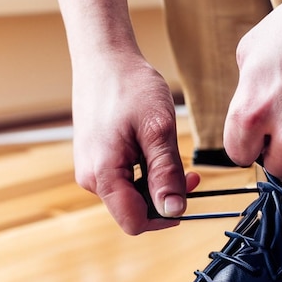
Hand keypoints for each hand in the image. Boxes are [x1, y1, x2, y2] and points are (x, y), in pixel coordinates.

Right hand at [72, 50, 199, 233]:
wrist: (105, 59)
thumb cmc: (130, 86)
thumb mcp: (158, 129)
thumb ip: (165, 173)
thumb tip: (173, 210)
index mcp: (102, 174)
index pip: (134, 222)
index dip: (165, 217)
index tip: (187, 195)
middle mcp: (91, 178)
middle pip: (134, 211)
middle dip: (164, 198)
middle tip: (190, 175)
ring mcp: (91, 169)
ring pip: (131, 195)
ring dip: (157, 184)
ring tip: (174, 157)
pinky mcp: (97, 159)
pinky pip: (124, 179)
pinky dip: (145, 172)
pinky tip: (156, 151)